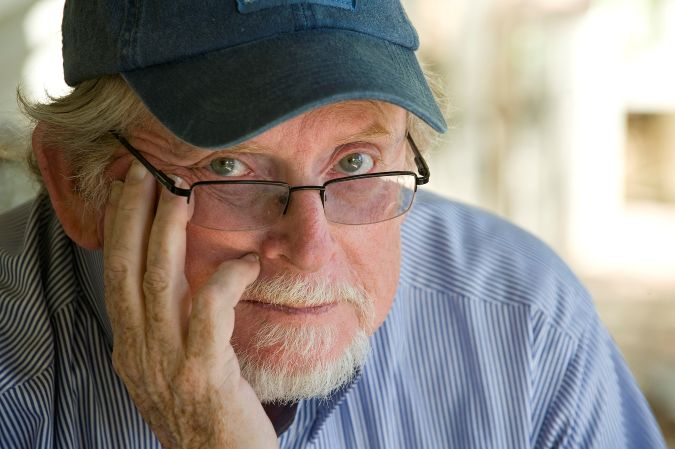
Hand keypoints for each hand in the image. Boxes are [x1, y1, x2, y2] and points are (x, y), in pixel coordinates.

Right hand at [103, 160, 277, 448]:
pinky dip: (225, 279)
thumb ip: (170, 330)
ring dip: (168, 233)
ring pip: (159, 283)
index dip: (119, 231)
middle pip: (126, 270)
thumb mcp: (172, 370)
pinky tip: (246, 262)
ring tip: (181, 196)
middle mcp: (139, 352)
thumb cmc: (205, 416)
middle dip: (132, 217)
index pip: (115, 277)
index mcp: (132, 348)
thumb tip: (190, 285)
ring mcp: (168, 363)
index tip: (128, 192)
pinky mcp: (204, 374)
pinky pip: (208, 312)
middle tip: (146, 174)